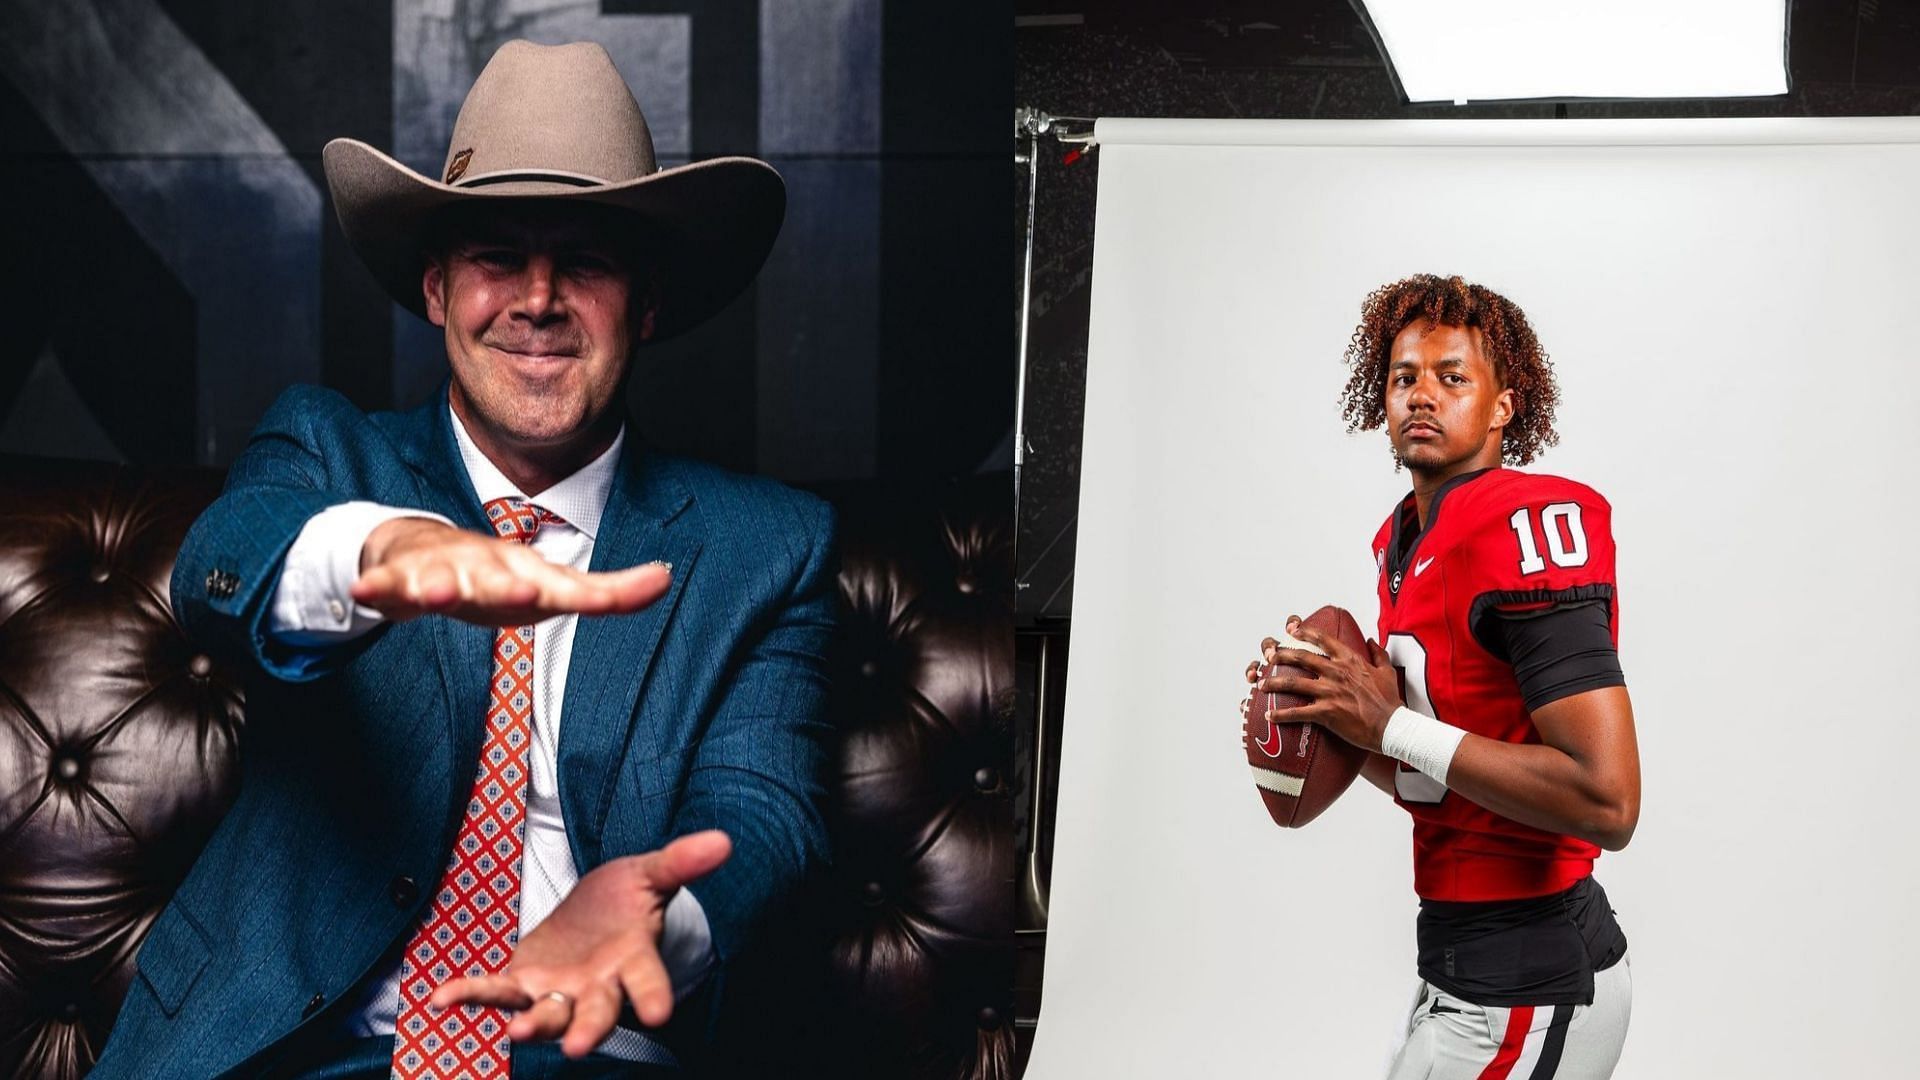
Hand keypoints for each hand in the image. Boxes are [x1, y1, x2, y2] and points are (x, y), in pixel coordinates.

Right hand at [351, 517, 669, 625]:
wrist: (414, 547)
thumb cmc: (491, 577)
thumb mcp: (546, 589)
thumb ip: (604, 593)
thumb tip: (665, 579)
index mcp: (530, 575)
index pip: (580, 588)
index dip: (616, 592)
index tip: (658, 581)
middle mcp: (492, 566)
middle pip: (507, 581)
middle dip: (517, 588)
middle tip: (533, 592)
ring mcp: (445, 568)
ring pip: (445, 578)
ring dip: (443, 585)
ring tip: (441, 592)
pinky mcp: (400, 576)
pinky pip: (388, 584)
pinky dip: (380, 587)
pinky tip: (367, 590)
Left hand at [428, 830, 732, 1057]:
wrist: (591, 911)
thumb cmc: (625, 900)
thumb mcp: (651, 874)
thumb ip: (681, 862)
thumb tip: (723, 841)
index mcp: (633, 960)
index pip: (647, 980)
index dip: (653, 996)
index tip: (660, 1014)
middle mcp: (597, 986)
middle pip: (596, 1013)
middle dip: (587, 1029)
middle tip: (576, 1046)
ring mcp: (558, 991)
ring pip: (546, 1014)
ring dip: (531, 1024)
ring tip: (516, 1032)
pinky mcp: (522, 983)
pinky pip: (495, 991)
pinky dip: (470, 994)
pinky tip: (441, 997)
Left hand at [1257, 614, 1402, 750]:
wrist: (1393, 726)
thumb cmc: (1390, 701)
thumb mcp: (1387, 671)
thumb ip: (1377, 653)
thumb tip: (1370, 640)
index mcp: (1349, 660)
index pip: (1323, 640)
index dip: (1304, 632)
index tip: (1291, 630)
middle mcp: (1336, 672)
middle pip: (1300, 657)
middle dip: (1280, 654)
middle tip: (1268, 656)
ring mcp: (1330, 692)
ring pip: (1293, 683)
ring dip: (1273, 682)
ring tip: (1260, 684)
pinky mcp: (1326, 713)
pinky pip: (1298, 712)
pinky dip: (1281, 714)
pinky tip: (1269, 716)